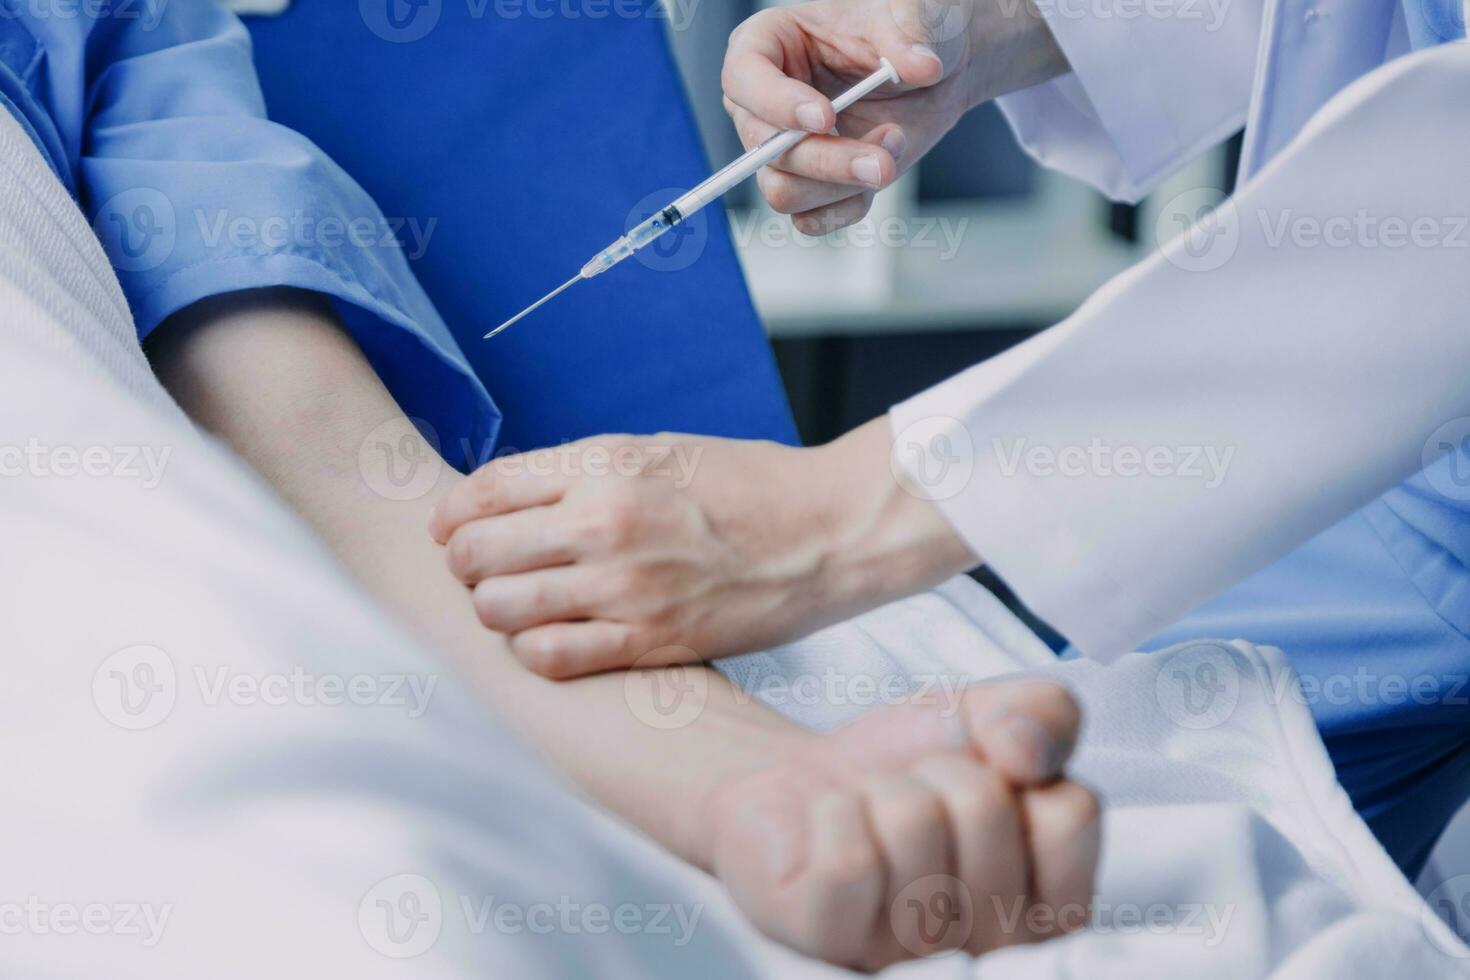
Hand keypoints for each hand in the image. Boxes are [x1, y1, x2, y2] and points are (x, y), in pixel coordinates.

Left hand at [427, 419, 976, 677]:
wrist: (829, 531)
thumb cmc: (750, 484)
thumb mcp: (658, 450)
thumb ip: (581, 472)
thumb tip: (508, 502)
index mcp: (605, 464)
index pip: (482, 490)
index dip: (451, 514)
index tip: (451, 527)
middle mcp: (605, 523)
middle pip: (475, 552)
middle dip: (466, 562)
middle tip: (484, 566)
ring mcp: (625, 588)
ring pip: (499, 609)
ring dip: (494, 607)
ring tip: (517, 601)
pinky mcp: (650, 641)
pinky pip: (549, 658)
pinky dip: (531, 650)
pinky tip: (548, 637)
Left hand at [704, 680, 1097, 969]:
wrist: (804, 777)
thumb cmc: (907, 766)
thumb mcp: (994, 717)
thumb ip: (1049, 713)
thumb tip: (1027, 750)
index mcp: (1050, 905)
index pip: (1070, 815)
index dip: (1016, 772)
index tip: (986, 783)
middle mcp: (992, 948)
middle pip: (985, 808)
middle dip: (940, 772)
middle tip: (916, 797)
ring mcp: (909, 954)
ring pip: (914, 823)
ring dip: (884, 791)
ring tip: (874, 819)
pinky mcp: (830, 939)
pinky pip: (850, 859)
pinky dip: (835, 812)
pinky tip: (833, 834)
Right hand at [722, 0, 1066, 232]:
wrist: (932, 73)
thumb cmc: (902, 33)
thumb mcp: (907, 18)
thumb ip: (909, 36)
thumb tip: (920, 66)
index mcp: (766, 46)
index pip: (743, 79)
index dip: (777, 103)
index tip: (824, 116)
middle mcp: (762, 104)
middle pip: (765, 150)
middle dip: (827, 161)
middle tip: (880, 161)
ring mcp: (782, 151)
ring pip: (784, 193)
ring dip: (843, 185)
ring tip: (892, 147)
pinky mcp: (807, 187)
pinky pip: (810, 219)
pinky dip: (849, 205)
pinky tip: (879, 174)